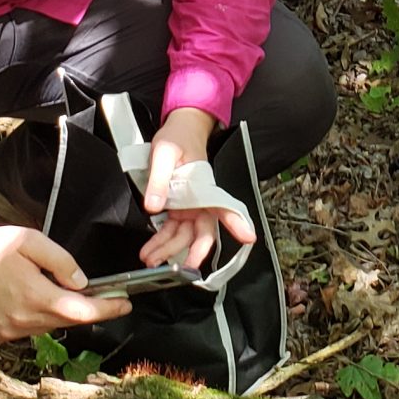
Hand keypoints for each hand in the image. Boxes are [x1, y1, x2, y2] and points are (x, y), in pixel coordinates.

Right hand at [0, 213, 124, 340]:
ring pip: (49, 325)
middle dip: (84, 306)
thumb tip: (82, 283)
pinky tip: (29, 298)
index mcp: (32, 295)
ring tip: (49, 287)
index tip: (126, 304)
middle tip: (96, 291)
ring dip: (59, 311)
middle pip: (67, 319)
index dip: (107, 309)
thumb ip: (61, 262)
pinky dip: (38, 316)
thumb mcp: (32, 241)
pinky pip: (30, 329)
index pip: (80, 310)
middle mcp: (21, 319)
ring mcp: (8, 331)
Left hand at [140, 107, 251, 270]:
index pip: (224, 207)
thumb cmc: (178, 136)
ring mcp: (190, 207)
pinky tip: (150, 251)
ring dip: (169, 251)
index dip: (236, 222)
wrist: (179, 128)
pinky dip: (161, 242)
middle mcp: (201, 201)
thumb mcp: (165, 152)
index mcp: (205, 186)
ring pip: (184, 236)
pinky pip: (172, 230)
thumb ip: (159, 178)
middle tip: (180, 270)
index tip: (248, 237)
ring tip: (151, 260)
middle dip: (191, 253)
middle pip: (202, 232)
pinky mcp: (178, 209)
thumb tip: (155, 205)